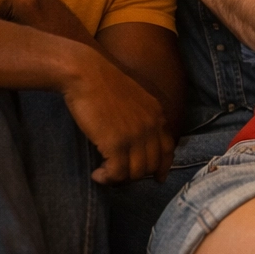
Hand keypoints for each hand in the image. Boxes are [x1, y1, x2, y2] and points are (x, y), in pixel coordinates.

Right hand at [60, 54, 174, 183]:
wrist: (87, 73)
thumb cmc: (103, 83)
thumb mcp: (133, 98)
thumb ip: (141, 117)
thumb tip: (135, 140)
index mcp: (157, 114)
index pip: (168, 148)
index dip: (163, 166)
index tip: (158, 179)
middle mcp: (151, 126)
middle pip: (152, 164)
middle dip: (136, 176)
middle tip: (118, 176)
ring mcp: (135, 136)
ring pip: (136, 173)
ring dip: (120, 179)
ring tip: (105, 175)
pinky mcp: (116, 143)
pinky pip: (117, 173)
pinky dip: (107, 178)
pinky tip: (97, 175)